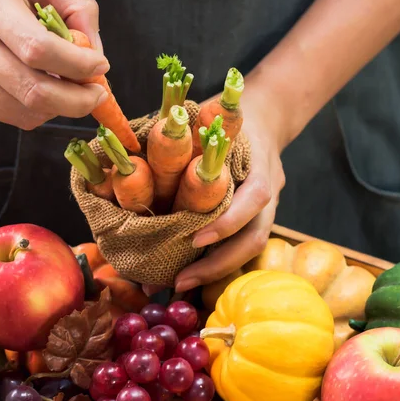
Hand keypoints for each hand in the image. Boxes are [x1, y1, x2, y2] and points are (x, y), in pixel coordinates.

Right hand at [0, 0, 108, 129]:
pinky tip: (45, 89)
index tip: (100, 66)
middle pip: (34, 92)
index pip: (39, 50)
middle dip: (78, 101)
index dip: (79, 66)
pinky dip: (38, 110)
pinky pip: (11, 116)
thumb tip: (97, 56)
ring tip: (72, 89)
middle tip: (97, 93)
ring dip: (60, 108)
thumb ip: (78, 10)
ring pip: (25, 112)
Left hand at [174, 84, 286, 291]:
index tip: (195, 239)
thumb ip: (180, 137)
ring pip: (250, 249)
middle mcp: (269, 192)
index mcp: (258, 164)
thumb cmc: (228, 116)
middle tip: (179, 282)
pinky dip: (219, 262)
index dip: (227, 222)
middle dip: (217, 265)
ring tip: (181, 285)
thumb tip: (130, 157)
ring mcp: (269, 208)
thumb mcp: (207, 117)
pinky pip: (243, 246)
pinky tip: (194, 274)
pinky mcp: (259, 217)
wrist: (267, 115)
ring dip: (217, 271)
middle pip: (255, 238)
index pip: (253, 198)